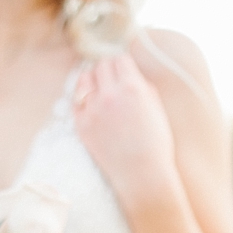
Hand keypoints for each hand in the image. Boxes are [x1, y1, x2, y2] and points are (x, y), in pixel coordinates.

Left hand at [73, 53, 176, 196]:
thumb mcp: (156, 106)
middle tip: (113, 81)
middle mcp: (110, 94)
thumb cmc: (155, 142)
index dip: (123, 65)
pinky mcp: (81, 125)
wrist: (141, 174)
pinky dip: (84, 100)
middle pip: (101, 66)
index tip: (125, 72)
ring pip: (84, 79)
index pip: (120, 59)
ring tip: (100, 90)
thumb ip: (142, 84)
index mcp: (132, 87)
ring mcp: (92, 110)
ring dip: (92, 81)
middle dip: (108, 71)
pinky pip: (76, 101)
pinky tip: (92, 106)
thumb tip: (129, 71)